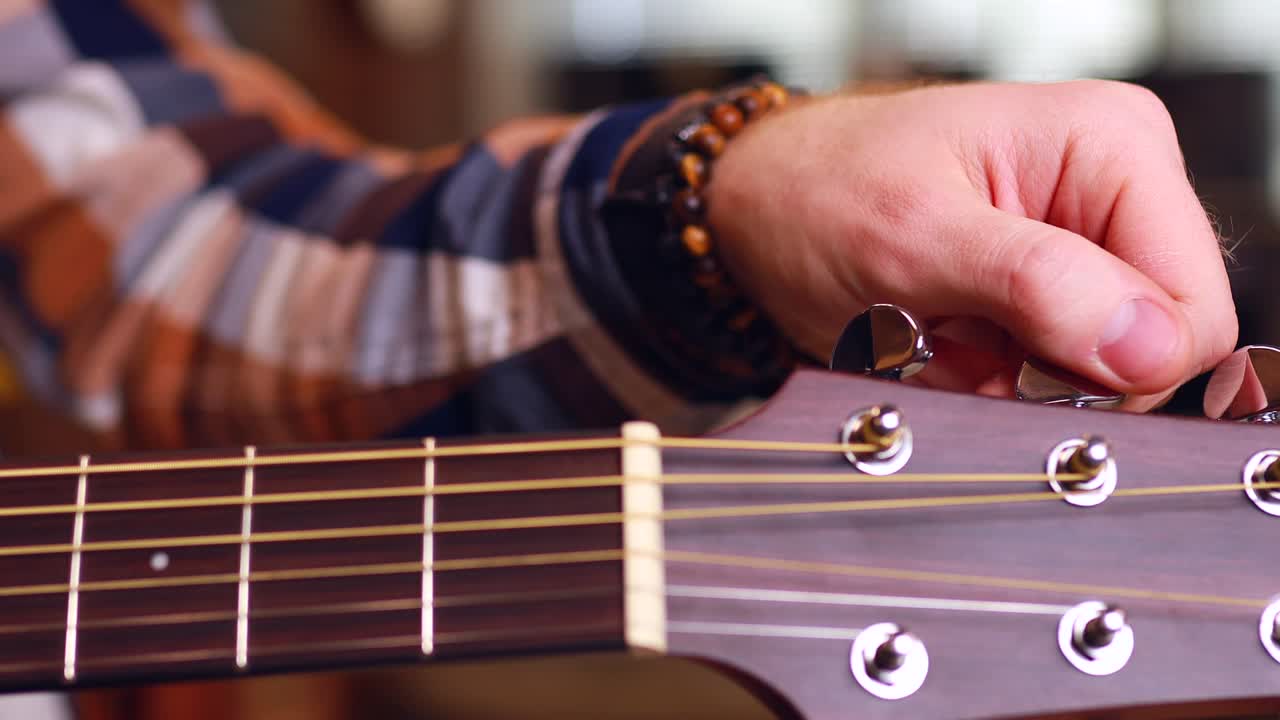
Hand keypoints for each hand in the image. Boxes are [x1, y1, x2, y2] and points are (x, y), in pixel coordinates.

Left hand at [707, 80, 1237, 409]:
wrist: (757, 209)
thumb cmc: (816, 190)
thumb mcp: (913, 236)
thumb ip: (1035, 284)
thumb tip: (1148, 341)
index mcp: (1111, 148)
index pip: (1193, 305)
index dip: (1120, 365)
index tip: (1022, 368)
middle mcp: (1112, 196)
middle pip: (1153, 348)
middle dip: (1054, 375)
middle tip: (963, 349)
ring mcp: (1079, 250)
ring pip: (1098, 376)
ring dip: (1011, 383)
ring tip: (939, 337)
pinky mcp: (1043, 295)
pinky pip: (1048, 380)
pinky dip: (989, 385)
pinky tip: (939, 346)